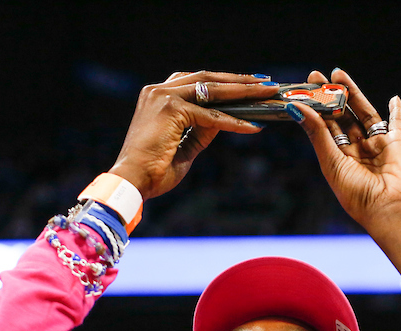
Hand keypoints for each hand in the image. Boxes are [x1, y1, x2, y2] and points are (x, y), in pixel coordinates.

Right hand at [109, 71, 273, 200]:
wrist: (133, 181)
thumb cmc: (154, 169)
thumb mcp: (185, 145)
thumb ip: (203, 130)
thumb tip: (226, 119)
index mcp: (158, 95)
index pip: (197, 82)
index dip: (224, 81)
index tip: (248, 83)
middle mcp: (159, 90)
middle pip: (207, 79)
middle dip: (239, 81)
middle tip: (266, 83)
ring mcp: (163, 96)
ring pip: (212, 90)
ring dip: (243, 92)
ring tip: (267, 94)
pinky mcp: (171, 109)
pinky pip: (210, 116)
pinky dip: (233, 122)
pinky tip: (253, 126)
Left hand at [294, 69, 400, 273]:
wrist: (389, 208)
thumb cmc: (357, 194)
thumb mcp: (330, 162)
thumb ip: (317, 133)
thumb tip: (295, 107)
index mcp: (338, 159)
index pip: (324, 129)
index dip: (314, 109)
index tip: (302, 90)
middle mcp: (357, 151)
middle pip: (342, 118)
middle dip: (330, 97)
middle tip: (316, 76)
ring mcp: (377, 145)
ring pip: (364, 113)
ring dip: (353, 94)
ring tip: (338, 74)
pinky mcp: (397, 142)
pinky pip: (397, 122)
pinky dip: (397, 111)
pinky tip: (393, 98)